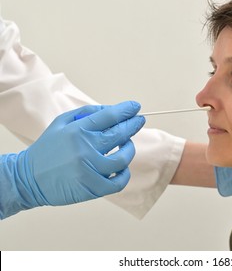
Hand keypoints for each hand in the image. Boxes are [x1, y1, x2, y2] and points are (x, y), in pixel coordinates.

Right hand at [0, 101, 144, 218]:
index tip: (135, 107)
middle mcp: (85, 149)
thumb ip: (87, 114)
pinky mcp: (92, 188)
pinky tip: (122, 168)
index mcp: (78, 131)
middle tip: (139, 120)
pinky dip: (124, 174)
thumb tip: (112, 110)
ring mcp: (90, 170)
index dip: (126, 110)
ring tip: (127, 145)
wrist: (28, 178)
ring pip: (122, 158)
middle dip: (133, 125)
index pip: (109, 116)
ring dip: (129, 149)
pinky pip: (118, 182)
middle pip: (120, 134)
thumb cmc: (48, 149)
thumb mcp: (62, 123)